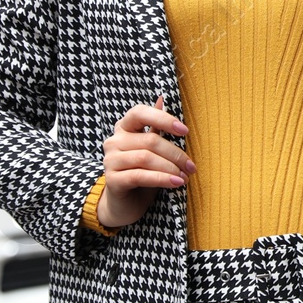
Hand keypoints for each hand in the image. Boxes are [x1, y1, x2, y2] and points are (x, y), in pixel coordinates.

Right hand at [96, 95, 193, 229]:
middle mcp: (113, 141)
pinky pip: (140, 176)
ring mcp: (110, 161)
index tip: (185, 131)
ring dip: (171, 168)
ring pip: (146, 158)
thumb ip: (155, 126)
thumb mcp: (151, 149)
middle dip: (176, 153)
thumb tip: (162, 98)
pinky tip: (177, 183)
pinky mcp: (112, 180)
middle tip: (192, 167)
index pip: (140, 113)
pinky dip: (162, 179)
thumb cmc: (142, 172)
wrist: (125, 204)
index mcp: (124, 128)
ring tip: (185, 177)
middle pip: (150, 140)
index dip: (163, 118)